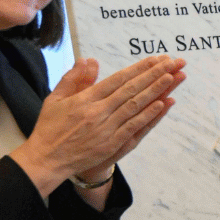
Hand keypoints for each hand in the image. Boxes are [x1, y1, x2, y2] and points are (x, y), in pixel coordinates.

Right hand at [8, 55, 184, 200]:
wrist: (46, 159)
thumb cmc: (50, 127)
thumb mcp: (55, 98)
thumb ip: (74, 79)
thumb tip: (90, 60)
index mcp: (85, 99)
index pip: (118, 79)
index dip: (139, 68)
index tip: (155, 59)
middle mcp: (98, 112)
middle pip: (131, 89)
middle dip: (154, 74)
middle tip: (172, 62)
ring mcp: (106, 128)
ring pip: (136, 106)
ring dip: (156, 90)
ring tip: (172, 77)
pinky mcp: (111, 144)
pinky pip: (134, 127)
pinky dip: (149, 115)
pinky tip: (163, 103)